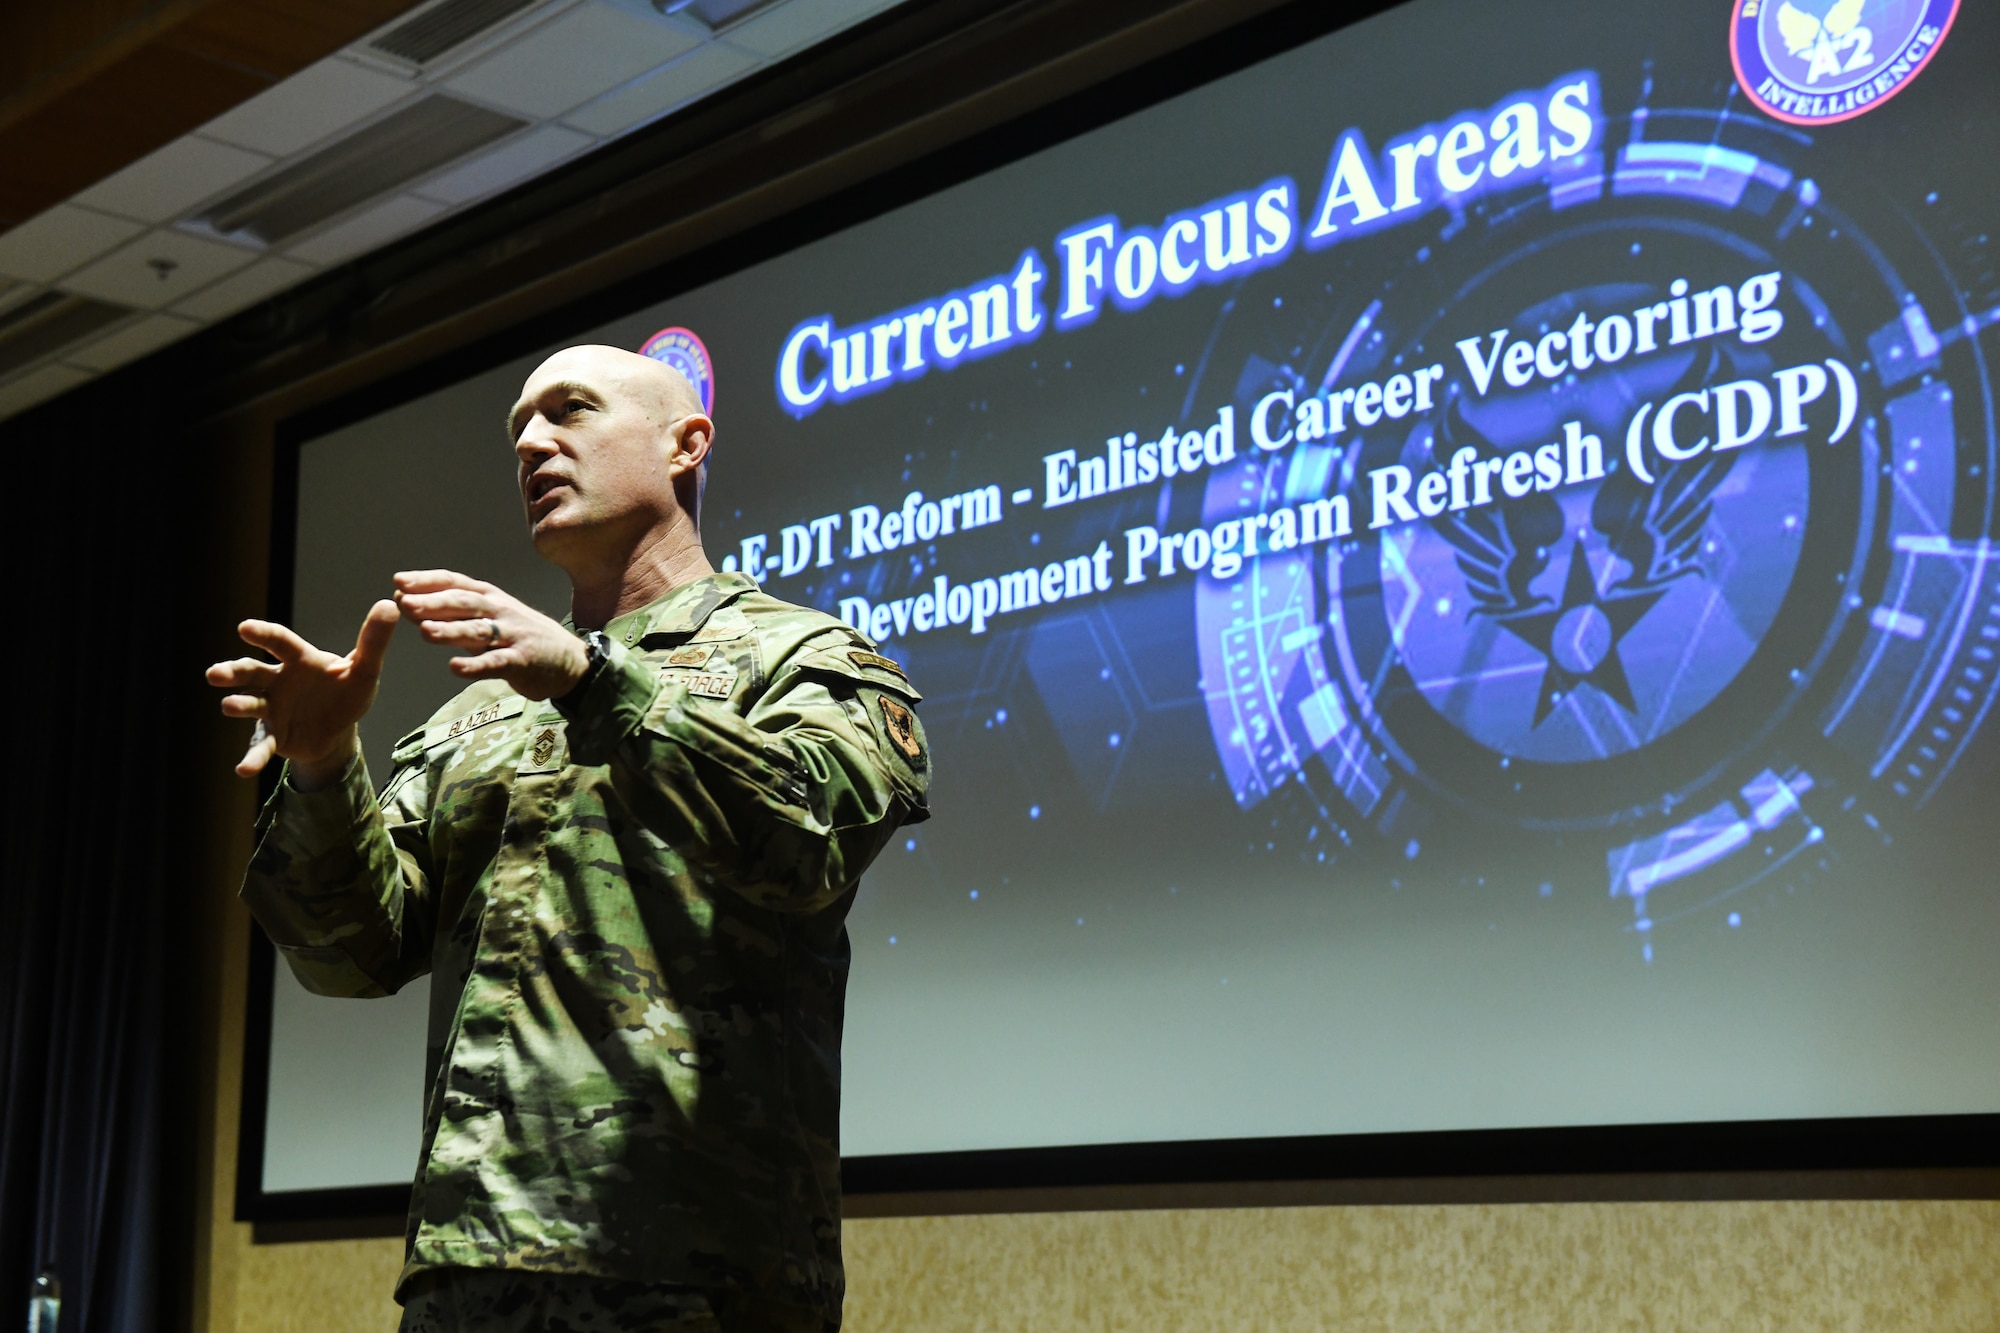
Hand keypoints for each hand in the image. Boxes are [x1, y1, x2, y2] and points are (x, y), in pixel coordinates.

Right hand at [207, 601, 399, 783]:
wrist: (338, 730)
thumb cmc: (345, 691)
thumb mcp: (364, 670)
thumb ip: (373, 641)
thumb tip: (389, 604)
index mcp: (299, 660)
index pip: (279, 642)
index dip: (262, 634)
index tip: (244, 628)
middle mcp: (277, 681)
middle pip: (251, 672)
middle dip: (233, 672)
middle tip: (215, 673)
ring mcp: (271, 708)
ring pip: (249, 704)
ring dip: (238, 704)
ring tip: (229, 706)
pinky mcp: (273, 736)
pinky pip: (261, 746)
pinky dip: (253, 757)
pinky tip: (244, 770)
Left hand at [393, 570, 588, 701]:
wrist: (569, 661)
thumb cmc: (521, 637)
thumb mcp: (488, 619)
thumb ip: (453, 615)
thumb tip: (409, 604)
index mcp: (490, 597)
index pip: (455, 583)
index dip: (427, 582)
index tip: (398, 582)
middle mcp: (500, 611)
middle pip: (464, 604)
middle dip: (433, 603)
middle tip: (403, 604)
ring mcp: (512, 635)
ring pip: (478, 631)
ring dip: (451, 631)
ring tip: (425, 633)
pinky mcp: (522, 661)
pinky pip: (496, 663)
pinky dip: (475, 665)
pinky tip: (455, 668)